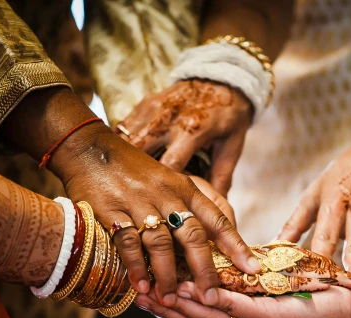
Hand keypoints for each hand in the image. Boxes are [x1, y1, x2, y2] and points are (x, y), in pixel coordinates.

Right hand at [2, 87, 260, 306]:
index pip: (218, 219)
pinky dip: (135, 267)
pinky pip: (128, 243)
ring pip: (161, 243)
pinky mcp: (112, 211)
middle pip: (193, 236)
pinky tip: (141, 287)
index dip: (236, 245)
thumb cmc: (137, 169)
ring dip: (167, 274)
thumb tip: (225, 229)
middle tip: (211, 297)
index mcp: (186, 188)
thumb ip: (199, 201)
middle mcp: (167, 195)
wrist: (92, 149)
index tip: (251, 267)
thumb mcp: (174, 177)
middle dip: (204, 270)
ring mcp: (139, 203)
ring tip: (172, 298)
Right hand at [116, 80, 252, 194]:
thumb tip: (218, 207)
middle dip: (134, 174)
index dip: (161, 187)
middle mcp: (169, 119)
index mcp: (192, 130)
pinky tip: (118, 160)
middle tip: (130, 193)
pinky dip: (120, 144)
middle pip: (140, 151)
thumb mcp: (232, 146)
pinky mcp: (146, 103)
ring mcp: (154, 109)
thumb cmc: (229, 116)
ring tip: (119, 179)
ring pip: (127, 138)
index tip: (157, 203)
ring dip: (122, 159)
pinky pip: (124, 126)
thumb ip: (222, 176)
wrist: (223, 78)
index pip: (169, 164)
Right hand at [135, 283, 350, 317]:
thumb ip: (239, 311)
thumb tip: (205, 317)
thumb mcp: (269, 310)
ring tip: (152, 290)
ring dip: (177, 304)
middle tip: (138, 295)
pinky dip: (206, 296)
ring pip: (207, 317)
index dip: (171, 315)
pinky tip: (187, 286)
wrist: (347, 314)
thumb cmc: (310, 305)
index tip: (146, 300)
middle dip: (165, 310)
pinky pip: (230, 306)